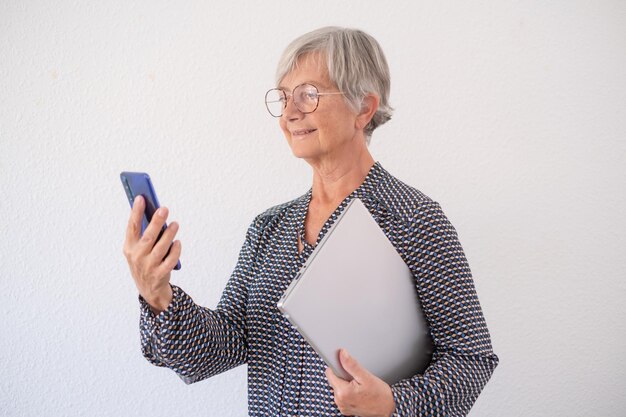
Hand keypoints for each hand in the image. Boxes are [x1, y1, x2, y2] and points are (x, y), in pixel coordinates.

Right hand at [123, 195, 181, 313]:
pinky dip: (175, 251)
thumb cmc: (145, 262)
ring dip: (169, 234)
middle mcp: (137, 257)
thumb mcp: (139, 249)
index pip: (132, 227)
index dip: (135, 212)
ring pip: (160, 248)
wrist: (149, 289)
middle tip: (164, 208)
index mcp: (129, 248)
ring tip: (175, 224)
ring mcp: (148, 267)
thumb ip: (145, 234)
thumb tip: (156, 213)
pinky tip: (178, 242)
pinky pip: (170, 260)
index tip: (141, 198)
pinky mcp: (160, 275)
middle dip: (156, 222)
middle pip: (148, 237)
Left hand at [325, 349, 395, 416]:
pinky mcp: (345, 409)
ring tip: (359, 386)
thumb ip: (352, 365)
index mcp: (343, 392)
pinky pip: (342, 395)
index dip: (337, 366)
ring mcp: (342, 406)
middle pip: (334, 380)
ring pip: (338, 388)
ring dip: (346, 384)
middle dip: (343, 376)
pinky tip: (358, 392)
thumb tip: (342, 353)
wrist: (387, 408)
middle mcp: (339, 401)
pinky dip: (348, 392)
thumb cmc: (379, 394)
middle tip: (357, 379)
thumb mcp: (366, 377)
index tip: (344, 365)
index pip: (330, 373)